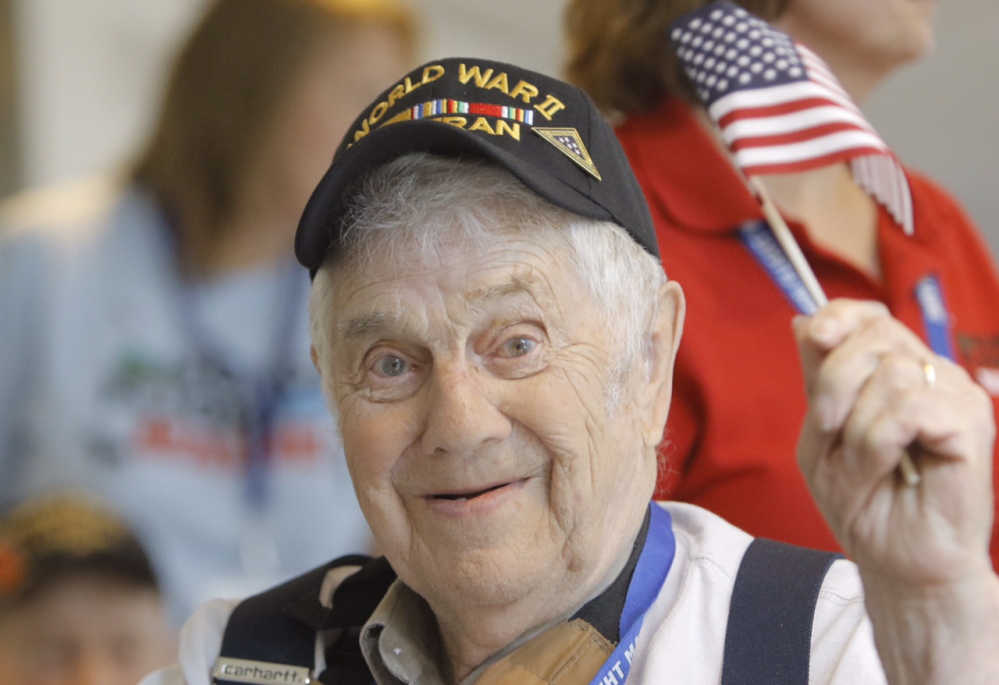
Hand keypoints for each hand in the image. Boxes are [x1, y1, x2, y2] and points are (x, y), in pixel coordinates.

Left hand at [794, 299, 993, 585]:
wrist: (896, 560)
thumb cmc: (863, 501)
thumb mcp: (820, 436)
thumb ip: (818, 380)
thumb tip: (802, 320)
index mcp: (895, 371)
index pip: (871, 317)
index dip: (841, 316)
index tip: (817, 337)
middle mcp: (930, 374)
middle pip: (877, 334)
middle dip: (835, 381)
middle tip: (830, 430)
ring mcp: (955, 395)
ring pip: (890, 372)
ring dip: (857, 426)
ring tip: (868, 463)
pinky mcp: (971, 423)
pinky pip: (909, 407)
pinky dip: (881, 440)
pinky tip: (889, 465)